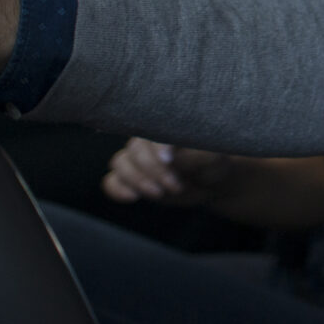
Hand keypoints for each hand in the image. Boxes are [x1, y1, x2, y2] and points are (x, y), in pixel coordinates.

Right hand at [102, 138, 231, 206]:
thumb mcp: (212, 156)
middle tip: (176, 186)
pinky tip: (133, 197)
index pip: (152, 132)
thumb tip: (171, 151)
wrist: (211, 182)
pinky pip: (111, 181)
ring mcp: (136, 159)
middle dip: (153, 171)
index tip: (170, 161)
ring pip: (119, 163)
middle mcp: (147, 139)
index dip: (156, 147)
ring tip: (160, 193)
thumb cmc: (213, 162)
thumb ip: (194, 151)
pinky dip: (117, 189)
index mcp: (166, 126)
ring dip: (137, 181)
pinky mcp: (130, 179)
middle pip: (134, 150)